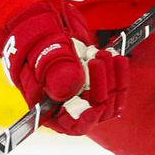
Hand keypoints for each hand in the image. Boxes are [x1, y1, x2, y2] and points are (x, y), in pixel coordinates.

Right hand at [0, 1, 128, 134]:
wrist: (45, 29)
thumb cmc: (35, 43)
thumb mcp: (40, 52)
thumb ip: (53, 68)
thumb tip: (71, 86)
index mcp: (50, 108)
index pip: (71, 125)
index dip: (85, 120)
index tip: (96, 107)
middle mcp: (71, 107)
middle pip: (95, 109)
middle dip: (100, 86)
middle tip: (96, 61)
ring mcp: (87, 96)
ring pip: (109, 98)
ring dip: (112, 77)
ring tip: (104, 54)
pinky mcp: (101, 84)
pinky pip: (117, 87)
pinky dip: (119, 73)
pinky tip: (116, 56)